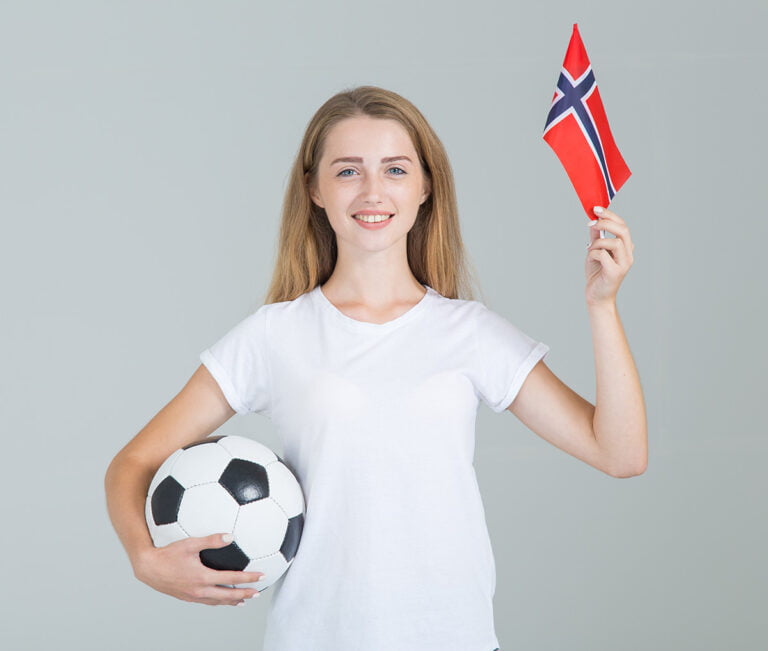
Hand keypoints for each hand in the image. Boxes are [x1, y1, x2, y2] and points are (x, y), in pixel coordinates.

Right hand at [133, 533, 264, 606]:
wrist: (148, 568)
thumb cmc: (168, 554)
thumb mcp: (190, 543)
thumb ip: (211, 540)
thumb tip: (231, 536)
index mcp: (203, 577)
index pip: (231, 579)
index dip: (248, 578)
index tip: (261, 576)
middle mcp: (200, 590)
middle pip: (228, 596)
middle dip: (244, 594)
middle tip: (258, 593)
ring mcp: (193, 596)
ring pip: (217, 601)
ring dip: (232, 601)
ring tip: (243, 600)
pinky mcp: (187, 597)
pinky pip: (207, 602)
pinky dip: (218, 601)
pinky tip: (220, 598)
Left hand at [585, 206, 634, 306]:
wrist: (596, 296)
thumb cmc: (597, 274)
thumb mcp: (595, 252)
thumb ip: (597, 237)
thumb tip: (594, 221)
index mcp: (625, 248)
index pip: (623, 226)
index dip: (610, 215)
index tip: (596, 209)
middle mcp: (628, 255)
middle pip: (623, 230)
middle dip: (606, 222)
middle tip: (592, 221)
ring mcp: (624, 264)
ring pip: (614, 242)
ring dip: (598, 242)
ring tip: (590, 249)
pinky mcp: (616, 272)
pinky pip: (603, 255)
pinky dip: (593, 254)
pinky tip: (591, 259)